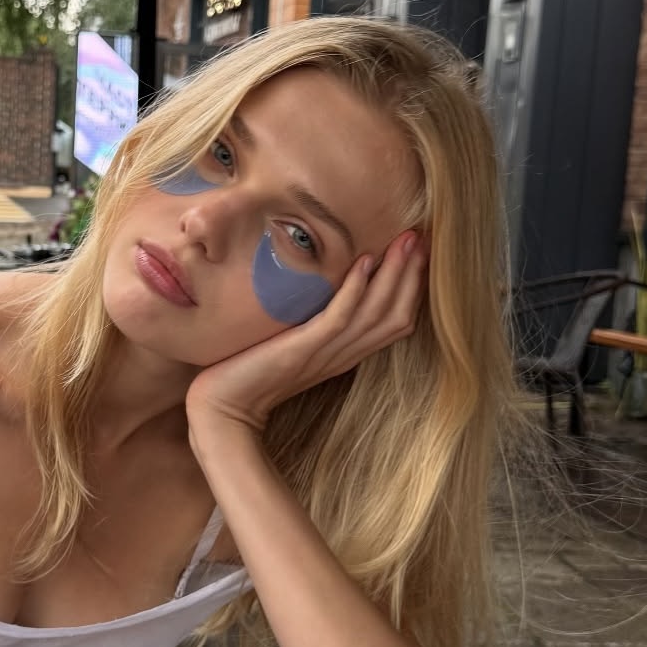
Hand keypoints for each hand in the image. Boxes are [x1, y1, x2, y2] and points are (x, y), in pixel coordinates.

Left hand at [186, 229, 427, 435]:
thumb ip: (312, 324)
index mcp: (344, 354)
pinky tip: (364, 262)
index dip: (411, 288)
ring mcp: (324, 354)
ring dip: (394, 275)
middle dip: (412, 275)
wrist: (222, 409)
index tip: (420, 252)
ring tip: (406, 241)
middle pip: (395, 315)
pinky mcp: (302, 351)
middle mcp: (342, 355)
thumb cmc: (249, 373)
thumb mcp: (291, 343)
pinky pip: (338, 319)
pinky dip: (355, 290)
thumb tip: (324, 288)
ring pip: (375, 313)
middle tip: (424, 237)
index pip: (394, 321)